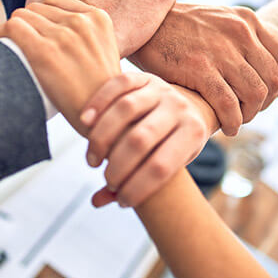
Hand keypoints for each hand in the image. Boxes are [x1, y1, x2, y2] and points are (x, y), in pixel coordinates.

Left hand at [0, 0, 120, 131]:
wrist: (101, 118)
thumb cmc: (100, 92)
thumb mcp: (105, 51)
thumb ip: (86, 34)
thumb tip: (55, 28)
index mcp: (99, 18)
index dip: (45, 16)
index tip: (42, 33)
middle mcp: (81, 22)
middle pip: (37, 7)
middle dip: (30, 24)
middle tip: (28, 46)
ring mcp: (63, 35)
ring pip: (22, 15)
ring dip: (15, 30)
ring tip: (18, 48)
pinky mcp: (43, 51)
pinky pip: (11, 27)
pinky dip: (3, 34)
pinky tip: (5, 46)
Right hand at [80, 72, 210, 207]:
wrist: (190, 107)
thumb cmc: (174, 145)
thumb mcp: (169, 165)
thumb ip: (137, 183)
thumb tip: (97, 201)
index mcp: (193, 133)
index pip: (162, 166)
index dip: (138, 188)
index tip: (123, 201)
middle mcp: (180, 108)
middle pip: (140, 139)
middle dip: (118, 166)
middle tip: (106, 178)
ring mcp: (162, 89)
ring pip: (126, 109)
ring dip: (102, 138)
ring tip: (93, 160)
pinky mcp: (145, 76)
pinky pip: (118, 85)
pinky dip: (98, 103)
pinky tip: (84, 123)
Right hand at [131, 4, 277, 135]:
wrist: (144, 22)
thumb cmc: (179, 27)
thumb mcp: (218, 20)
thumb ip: (240, 38)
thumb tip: (259, 68)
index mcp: (247, 20)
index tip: (268, 97)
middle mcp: (240, 33)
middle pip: (274, 79)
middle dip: (265, 103)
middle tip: (248, 111)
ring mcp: (221, 50)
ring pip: (256, 94)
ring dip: (249, 114)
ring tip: (236, 120)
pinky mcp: (200, 68)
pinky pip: (228, 104)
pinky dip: (232, 122)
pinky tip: (225, 127)